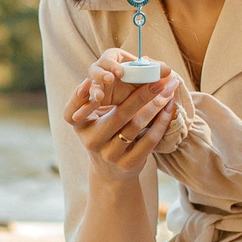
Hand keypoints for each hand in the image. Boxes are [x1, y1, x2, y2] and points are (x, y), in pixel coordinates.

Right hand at [65, 48, 179, 181]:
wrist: (111, 173)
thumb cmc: (106, 135)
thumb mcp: (96, 120)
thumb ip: (100, 98)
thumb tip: (127, 68)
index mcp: (81, 127)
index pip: (72, 112)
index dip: (78, 96)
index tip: (92, 81)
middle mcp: (92, 141)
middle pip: (118, 115)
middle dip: (141, 95)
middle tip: (158, 79)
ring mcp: (110, 154)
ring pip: (136, 125)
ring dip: (156, 105)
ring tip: (169, 90)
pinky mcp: (128, 163)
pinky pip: (149, 140)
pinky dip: (161, 122)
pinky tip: (169, 108)